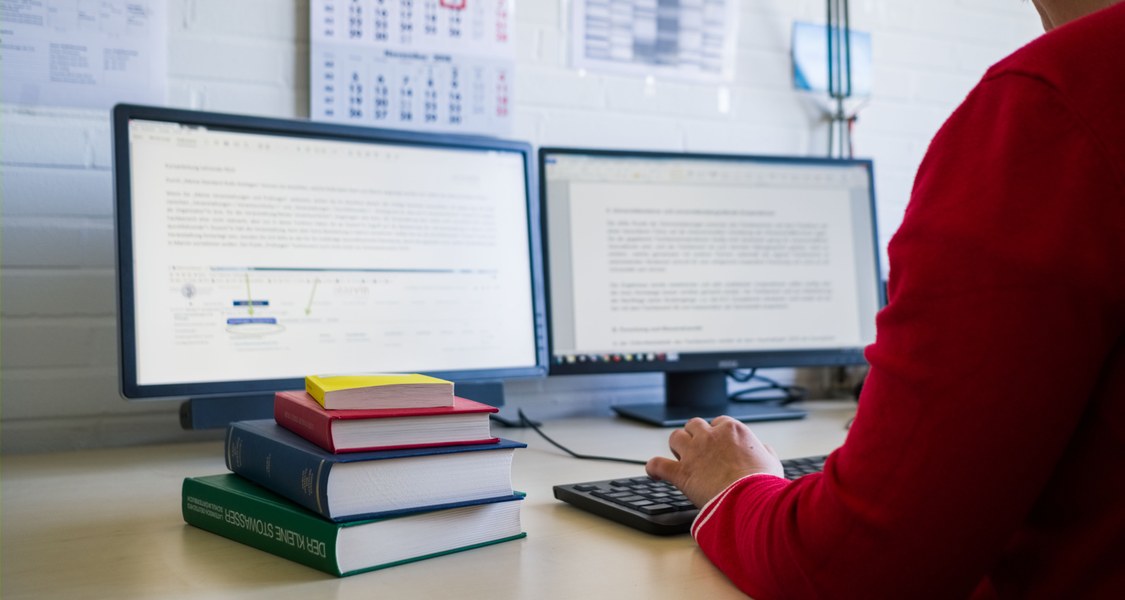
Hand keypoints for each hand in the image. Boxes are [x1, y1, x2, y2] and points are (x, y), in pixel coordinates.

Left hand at [646, 416, 784, 506]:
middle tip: (699, 450)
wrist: (751, 501)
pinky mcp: (681, 472)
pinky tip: (655, 472)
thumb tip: (764, 450)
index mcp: (733, 430)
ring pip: (675, 437)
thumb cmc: (763, 484)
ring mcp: (693, 453)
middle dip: (695, 435)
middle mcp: (710, 437)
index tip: (719, 444)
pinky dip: (654, 467)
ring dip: (676, 446)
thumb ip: (765, 452)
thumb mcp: (772, 463)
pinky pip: (658, 464)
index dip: (717, 434)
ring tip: (680, 457)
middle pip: (694, 425)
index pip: (719, 422)